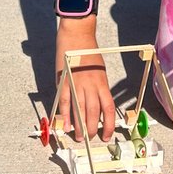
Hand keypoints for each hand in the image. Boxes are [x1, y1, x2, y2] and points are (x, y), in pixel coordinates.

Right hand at [55, 21, 116, 141]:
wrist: (77, 36)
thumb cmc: (88, 53)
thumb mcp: (99, 71)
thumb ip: (98, 88)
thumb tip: (98, 107)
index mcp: (102, 83)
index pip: (108, 109)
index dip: (109, 124)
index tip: (107, 135)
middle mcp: (91, 85)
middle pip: (94, 112)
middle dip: (92, 129)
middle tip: (90, 137)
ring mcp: (77, 84)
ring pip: (80, 110)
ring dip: (80, 126)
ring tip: (79, 137)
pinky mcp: (64, 82)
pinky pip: (65, 102)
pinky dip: (66, 115)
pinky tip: (67, 125)